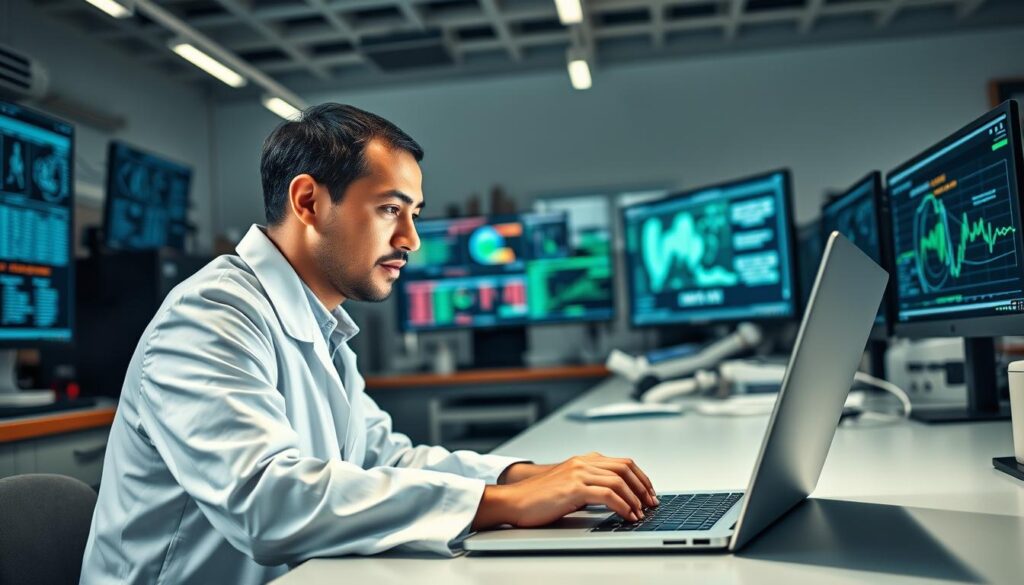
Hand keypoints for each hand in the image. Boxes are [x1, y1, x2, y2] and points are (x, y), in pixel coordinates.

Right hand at [473, 452, 656, 530]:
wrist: (514, 501)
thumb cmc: (538, 498)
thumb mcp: (569, 486)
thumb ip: (589, 486)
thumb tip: (614, 498)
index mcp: (583, 460)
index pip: (622, 462)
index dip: (640, 478)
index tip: (649, 493)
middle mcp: (583, 462)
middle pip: (625, 468)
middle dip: (643, 487)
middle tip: (650, 504)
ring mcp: (578, 473)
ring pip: (619, 481)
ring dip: (635, 499)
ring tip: (640, 513)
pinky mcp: (573, 488)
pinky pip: (607, 495)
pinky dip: (622, 506)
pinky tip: (626, 516)